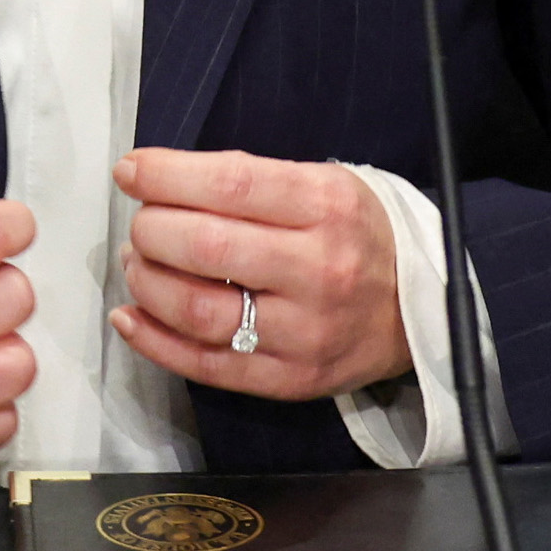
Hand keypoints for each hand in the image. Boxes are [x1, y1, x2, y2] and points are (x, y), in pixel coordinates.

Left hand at [110, 148, 412, 404]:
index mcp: (327, 206)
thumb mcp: (326, 185)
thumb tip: (163, 180)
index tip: (131, 172)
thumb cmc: (358, 238)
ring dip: (147, 283)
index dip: (165, 176)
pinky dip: (153, 341)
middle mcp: (319, 268)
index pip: (230, 183)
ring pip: (198, 310)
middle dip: (151, 230)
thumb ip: (252, 180)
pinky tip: (130, 317)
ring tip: (138, 265)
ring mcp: (305, 330)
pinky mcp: (290, 378)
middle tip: (141, 225)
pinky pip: (206, 365)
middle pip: (206, 247)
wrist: (420, 311)